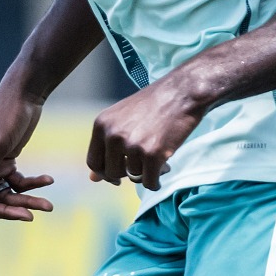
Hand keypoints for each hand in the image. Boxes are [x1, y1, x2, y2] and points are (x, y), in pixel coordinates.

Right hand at [0, 91, 54, 244]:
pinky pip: (17, 184)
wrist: (25, 94)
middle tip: (28, 217)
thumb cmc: (6, 114)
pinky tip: (48, 180)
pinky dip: (32, 184)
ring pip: (5, 195)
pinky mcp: (7, 163)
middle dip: (6, 211)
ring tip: (47, 205)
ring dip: (25, 201)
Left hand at [86, 78, 202, 190]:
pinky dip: (157, 181)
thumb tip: (93, 179)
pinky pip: (150, 183)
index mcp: (102, 124)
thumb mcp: (122, 119)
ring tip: (159, 156)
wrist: (182, 92)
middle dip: (128, 173)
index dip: (104, 173)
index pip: (93, 162)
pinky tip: (164, 167)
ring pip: (134, 177)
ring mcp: (132, 145)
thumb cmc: (153, 104)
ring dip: (147, 172)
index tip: (118, 176)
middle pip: (112, 173)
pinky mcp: (153, 155)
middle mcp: (113, 135)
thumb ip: (107, 146)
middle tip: (143, 163)